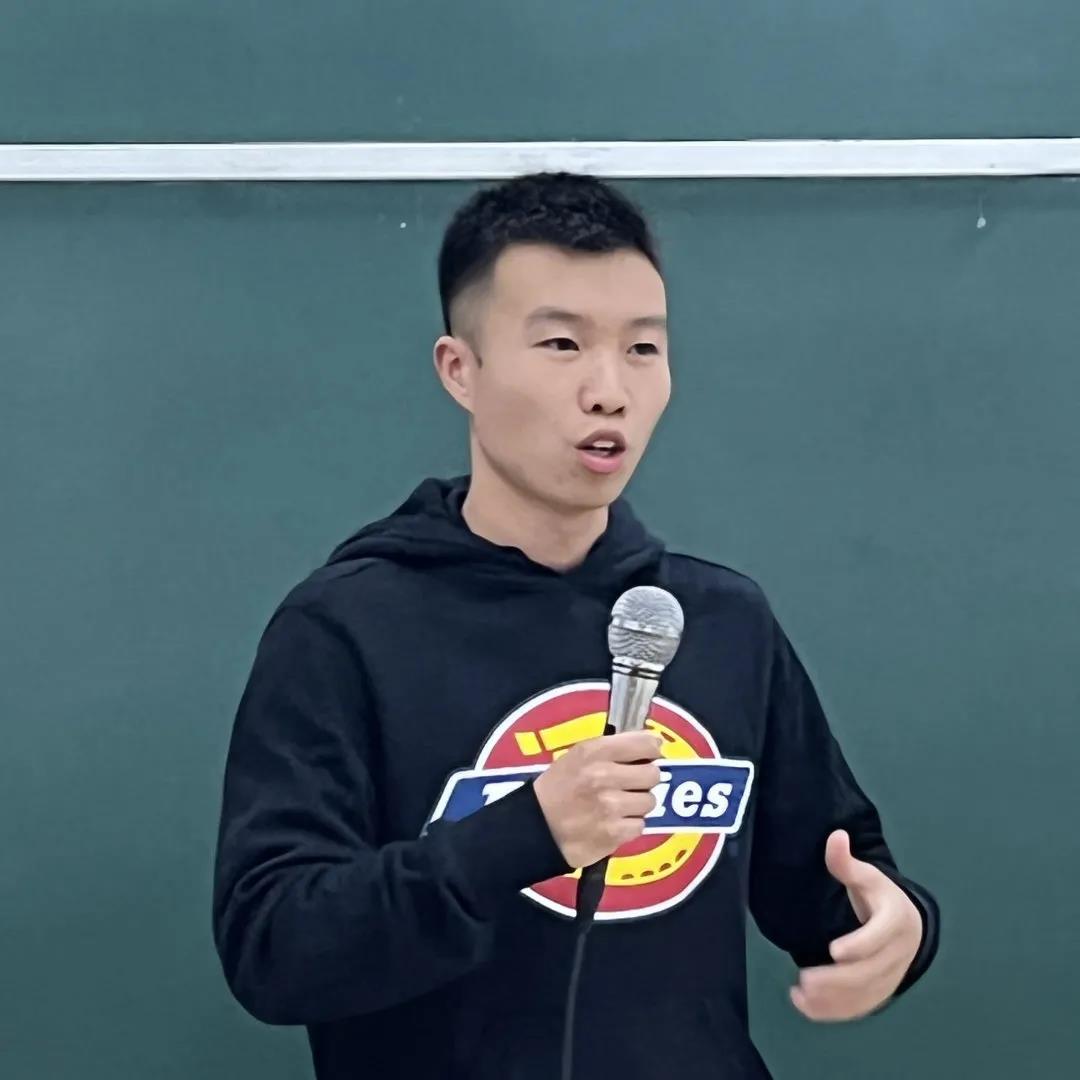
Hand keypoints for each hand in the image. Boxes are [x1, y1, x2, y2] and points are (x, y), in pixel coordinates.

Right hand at [533, 731, 662, 867]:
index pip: (646, 744)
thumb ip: (614, 747)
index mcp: (594, 751)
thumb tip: (654, 743)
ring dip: (637, 805)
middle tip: (629, 785)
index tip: (647, 756)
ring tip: (617, 806)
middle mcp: (604, 776)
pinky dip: (629, 826)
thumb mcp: (578, 756)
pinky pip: (640, 826)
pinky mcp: (614, 833)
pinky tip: (612, 823)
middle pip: (653, 774)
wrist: (537, 827)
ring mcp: (610, 806)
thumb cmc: (559, 787)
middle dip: (644, 780)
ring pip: (649, 802)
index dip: (651, 750)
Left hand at [790, 829, 922, 1022]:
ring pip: (865, 995)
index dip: (859, 944)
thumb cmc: (880, 897)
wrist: (907, 925)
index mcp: (896, 920)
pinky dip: (834, 1011)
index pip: (880, 935)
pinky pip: (860, 1007)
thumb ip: (846, 863)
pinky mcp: (881, 992)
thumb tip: (836, 836)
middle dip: (837, 979)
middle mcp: (898, 953)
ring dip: (833, 1000)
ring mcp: (891, 976)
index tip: (833, 951)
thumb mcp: (866, 876)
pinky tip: (805, 1006)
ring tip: (800, 993)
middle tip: (804, 978)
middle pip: (870, 971)